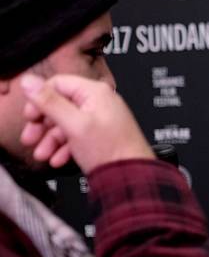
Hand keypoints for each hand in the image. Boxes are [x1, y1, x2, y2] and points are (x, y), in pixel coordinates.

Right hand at [20, 74, 153, 173]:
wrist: (131, 176)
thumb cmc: (111, 150)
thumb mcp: (73, 124)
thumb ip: (50, 102)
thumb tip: (29, 81)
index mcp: (94, 92)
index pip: (57, 84)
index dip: (39, 99)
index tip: (29, 116)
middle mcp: (98, 102)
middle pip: (60, 105)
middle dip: (42, 124)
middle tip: (29, 138)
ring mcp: (100, 119)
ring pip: (66, 123)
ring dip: (50, 139)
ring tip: (42, 154)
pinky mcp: (100, 136)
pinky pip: (76, 136)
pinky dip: (64, 147)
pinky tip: (57, 159)